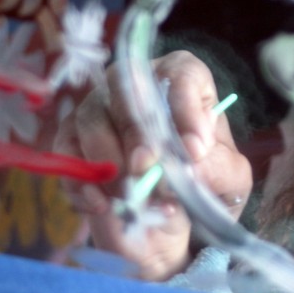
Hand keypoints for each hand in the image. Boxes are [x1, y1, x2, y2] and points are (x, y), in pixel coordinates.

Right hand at [55, 50, 252, 280]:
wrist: (171, 217)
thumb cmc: (203, 180)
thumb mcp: (227, 178)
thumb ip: (217, 167)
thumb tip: (190, 160)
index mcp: (183, 79)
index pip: (182, 75)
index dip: (186, 109)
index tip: (195, 149)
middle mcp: (136, 85)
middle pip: (126, 90)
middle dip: (138, 133)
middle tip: (148, 168)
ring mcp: (99, 108)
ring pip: (90, 119)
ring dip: (109, 161)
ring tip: (133, 196)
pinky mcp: (72, 140)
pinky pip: (66, 152)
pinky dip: (82, 182)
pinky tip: (104, 205)